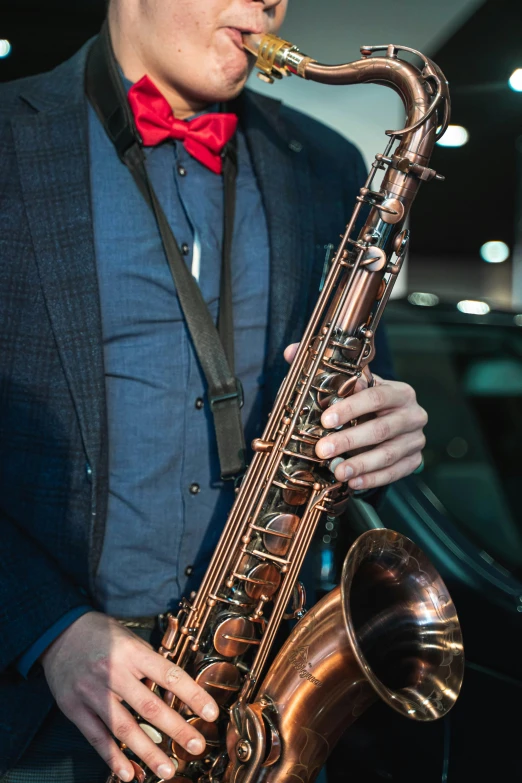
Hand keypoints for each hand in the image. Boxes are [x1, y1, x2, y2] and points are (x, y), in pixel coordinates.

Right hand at [40, 611, 218, 781]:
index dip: (193, 695)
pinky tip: (130, 774)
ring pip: (124, 728)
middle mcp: (114, 672)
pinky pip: (97, 738)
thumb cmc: (103, 635)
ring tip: (167, 770)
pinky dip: (114, 758)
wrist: (60, 631)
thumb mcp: (132, 640)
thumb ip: (151, 665)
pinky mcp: (75, 708)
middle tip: (196, 746)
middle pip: (149, 706)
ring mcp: (93, 692)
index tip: (211, 713)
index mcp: (133, 653)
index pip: (170, 675)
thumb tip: (176, 693)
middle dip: (176, 729)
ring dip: (148, 752)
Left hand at [284, 343, 426, 490]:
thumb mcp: (353, 384)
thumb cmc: (368, 402)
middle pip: (381, 429)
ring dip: (360, 465)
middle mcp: (412, 414)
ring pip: (388, 454)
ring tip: (338, 471)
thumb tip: (291, 351)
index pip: (376, 397)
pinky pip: (395, 472)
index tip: (326, 420)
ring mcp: (415, 439)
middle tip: (323, 451)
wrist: (395, 419)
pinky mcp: (414, 460)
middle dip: (349, 441)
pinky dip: (374, 478)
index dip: (351, 408)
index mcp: (399, 391)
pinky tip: (354, 482)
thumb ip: (325, 369)